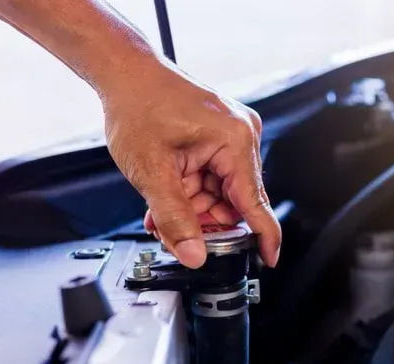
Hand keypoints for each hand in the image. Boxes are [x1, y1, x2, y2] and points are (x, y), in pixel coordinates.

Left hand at [101, 61, 280, 268]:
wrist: (125, 73)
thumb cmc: (138, 105)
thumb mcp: (152, 172)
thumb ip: (174, 219)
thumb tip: (193, 254)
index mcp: (235, 141)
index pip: (256, 202)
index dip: (263, 236)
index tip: (268, 260)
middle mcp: (241, 136)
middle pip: (234, 202)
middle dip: (204, 222)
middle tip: (173, 233)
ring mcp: (231, 135)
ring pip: (220, 194)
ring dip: (193, 209)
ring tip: (161, 212)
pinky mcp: (219, 137)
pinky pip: (213, 178)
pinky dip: (191, 193)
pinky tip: (170, 197)